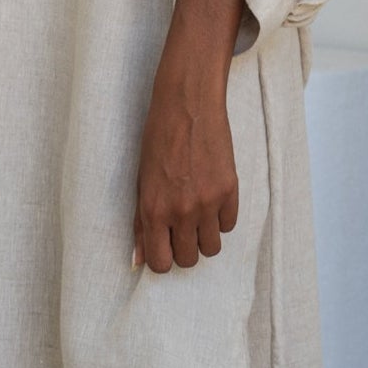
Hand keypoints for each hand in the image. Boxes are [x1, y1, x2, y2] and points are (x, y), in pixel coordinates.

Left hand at [133, 0, 242, 272]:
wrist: (187, 104)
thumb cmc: (158, 138)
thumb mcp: (141, 181)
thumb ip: (141, 222)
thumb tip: (137, 259)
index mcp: (154, 210)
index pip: (161, 263)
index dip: (163, 259)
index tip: (165, 246)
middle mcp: (181, 211)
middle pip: (189, 259)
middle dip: (184, 248)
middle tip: (181, 228)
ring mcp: (208, 202)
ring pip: (212, 248)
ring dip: (205, 236)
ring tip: (198, 215)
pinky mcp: (230, 190)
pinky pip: (229, 225)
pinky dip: (221, 218)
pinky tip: (212, 198)